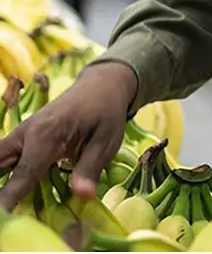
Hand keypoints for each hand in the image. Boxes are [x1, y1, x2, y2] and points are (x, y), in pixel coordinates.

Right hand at [0, 61, 137, 209]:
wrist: (102, 85)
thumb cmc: (106, 112)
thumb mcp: (107, 140)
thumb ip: (91, 168)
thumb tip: (83, 196)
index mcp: (47, 135)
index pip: (23, 174)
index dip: (8, 199)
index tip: (2, 219)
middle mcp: (27, 133)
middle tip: (4, 214)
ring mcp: (22, 134)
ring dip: (2, 182)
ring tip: (7, 210)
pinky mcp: (23, 138)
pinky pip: (5, 159)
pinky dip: (5, 175)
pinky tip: (14, 196)